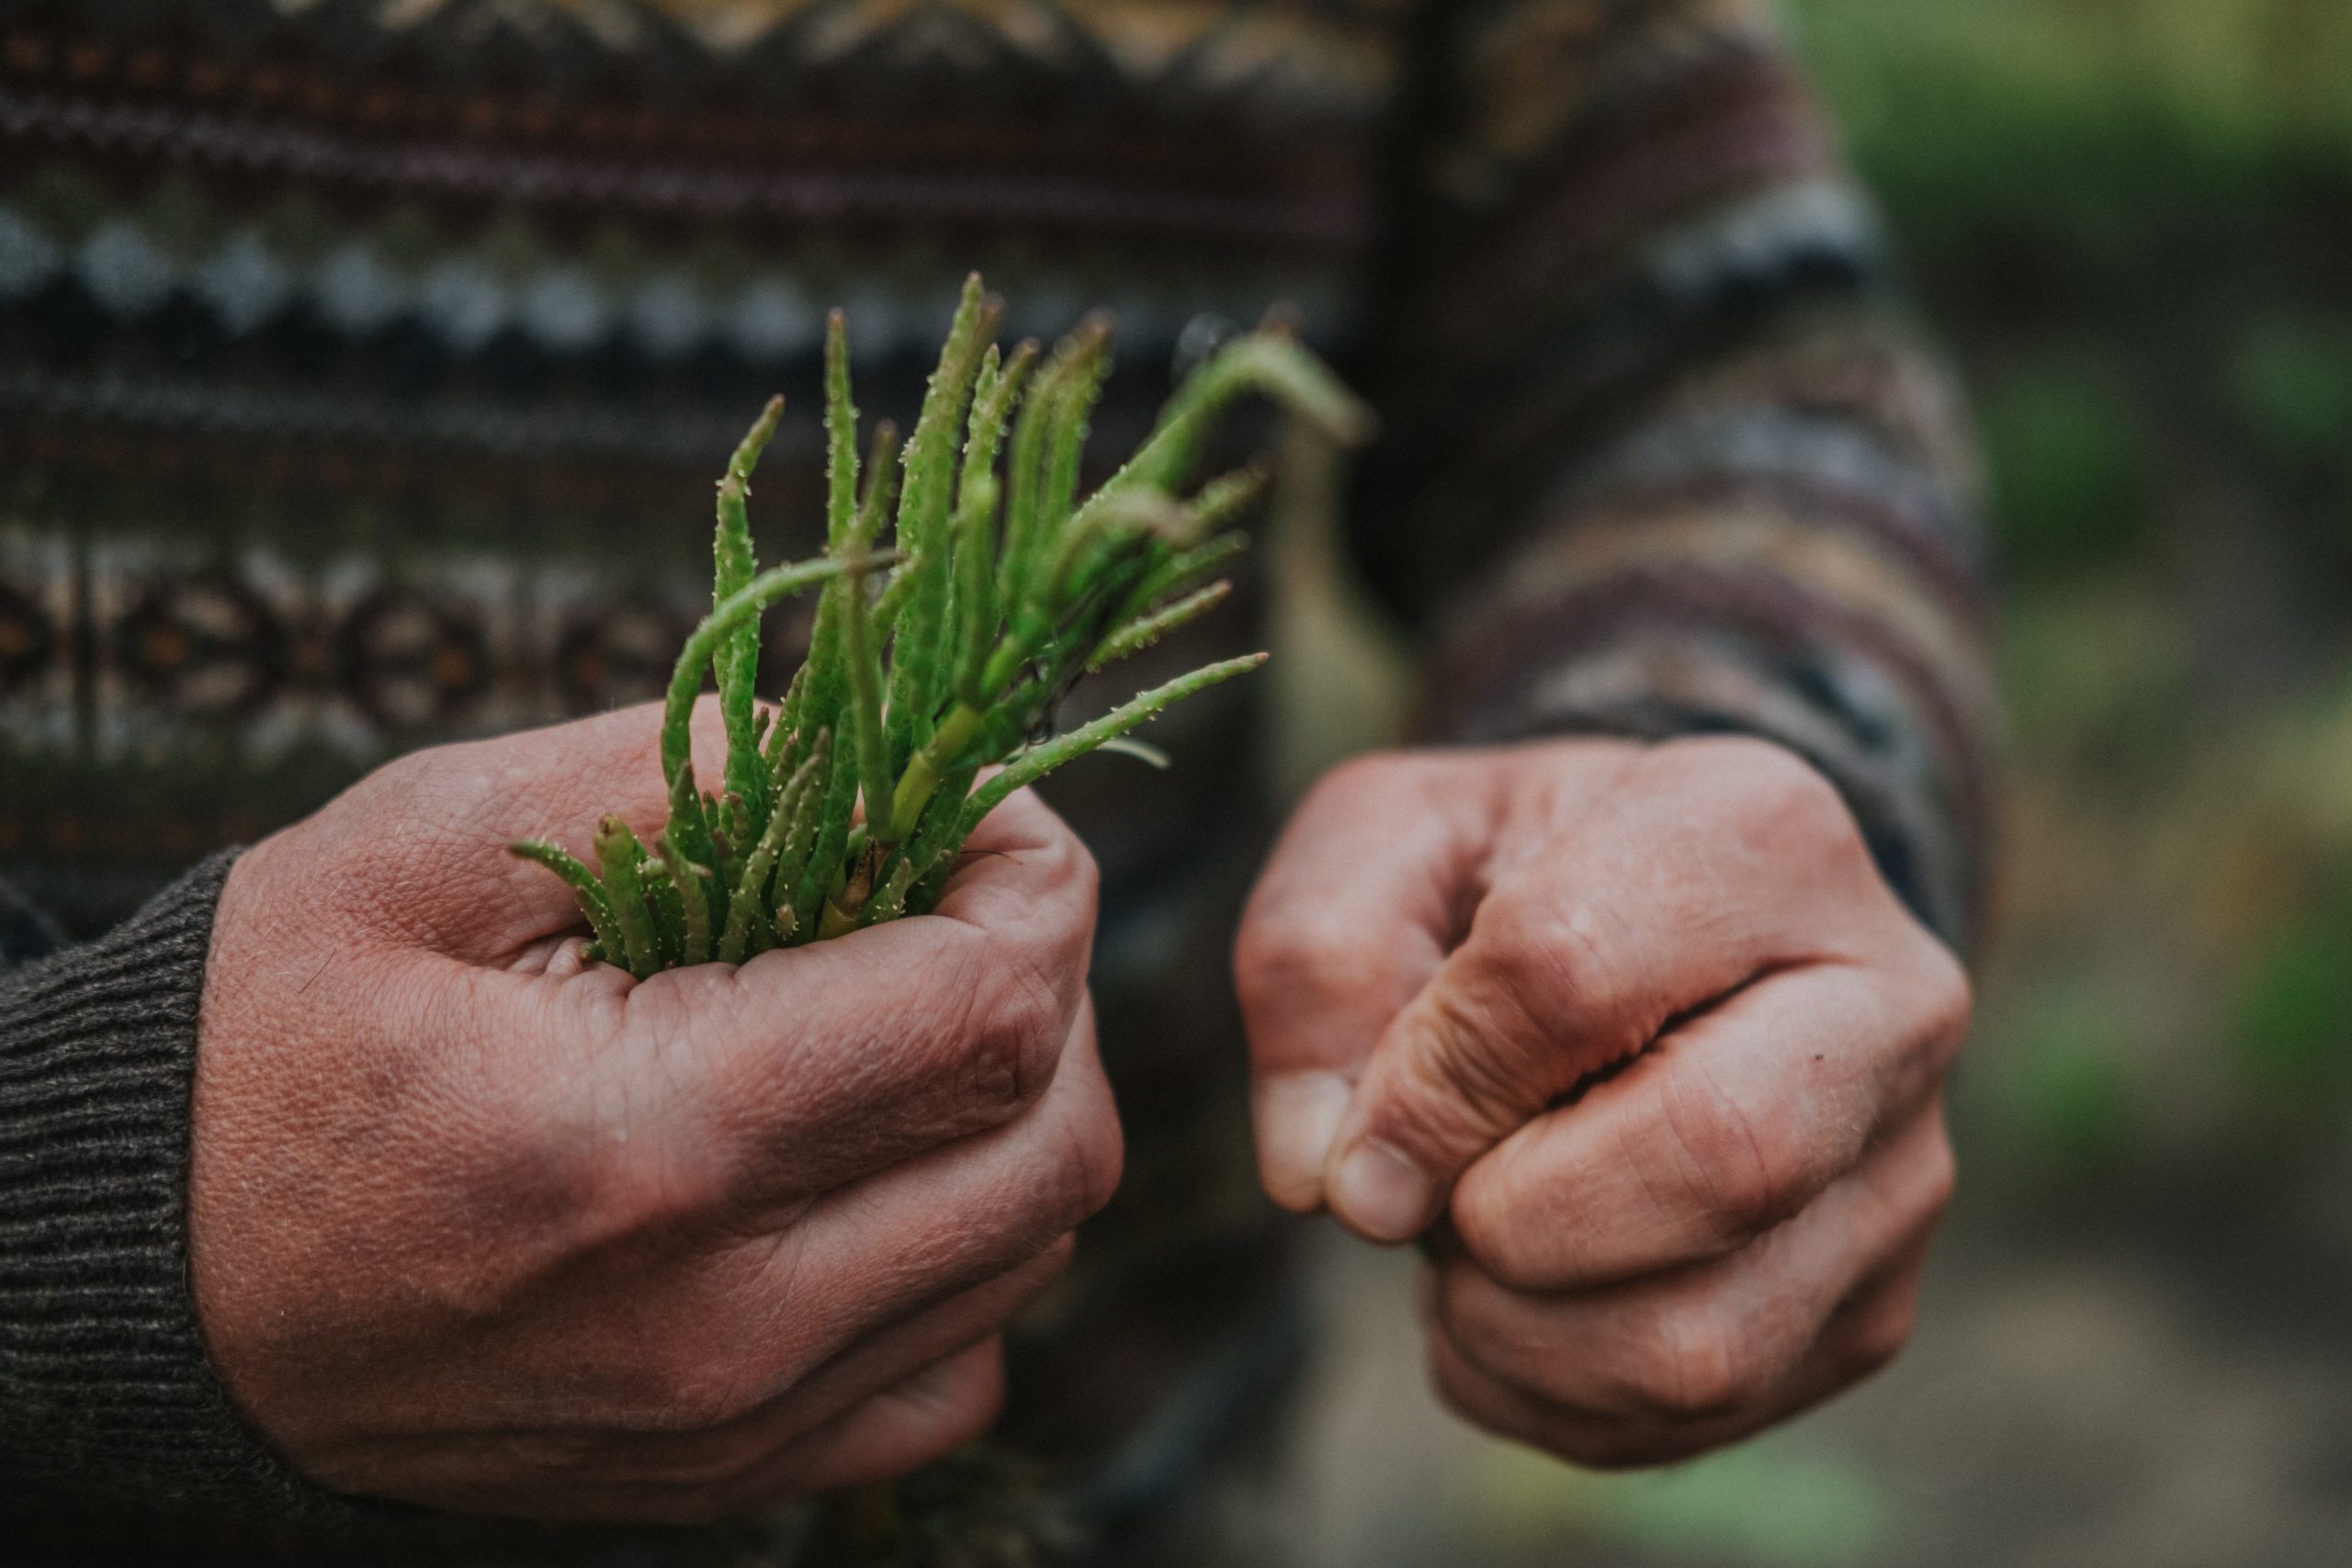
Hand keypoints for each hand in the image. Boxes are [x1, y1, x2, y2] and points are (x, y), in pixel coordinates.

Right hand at [190, 703, 1117, 1521]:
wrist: (147, 1275)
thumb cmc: (275, 1035)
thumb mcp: (435, 842)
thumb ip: (684, 772)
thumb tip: (886, 755)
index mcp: (648, 1140)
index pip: (989, 1009)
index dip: (1031, 880)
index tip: (978, 818)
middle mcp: (725, 1316)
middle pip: (1053, 1142)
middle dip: (1047, 985)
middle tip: (946, 903)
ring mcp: (741, 1420)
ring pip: (1031, 1249)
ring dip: (1017, 1106)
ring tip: (901, 1013)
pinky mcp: (736, 1469)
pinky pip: (961, 1365)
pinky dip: (968, 1252)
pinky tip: (871, 1166)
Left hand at [1235, 737, 1967, 1465]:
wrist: (1642, 942)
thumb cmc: (1499, 883)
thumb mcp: (1382, 845)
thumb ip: (1314, 960)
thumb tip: (1324, 1171)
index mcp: (1757, 832)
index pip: (1571, 973)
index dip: (1430, 1081)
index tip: (1357, 1131)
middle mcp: (1884, 1001)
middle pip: (1719, 1160)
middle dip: (1506, 1216)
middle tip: (1427, 1198)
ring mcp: (1899, 1170)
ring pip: (1702, 1340)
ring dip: (1512, 1325)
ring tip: (1465, 1244)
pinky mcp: (1872, 1307)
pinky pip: (1693, 1417)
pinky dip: (1543, 1392)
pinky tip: (1514, 1299)